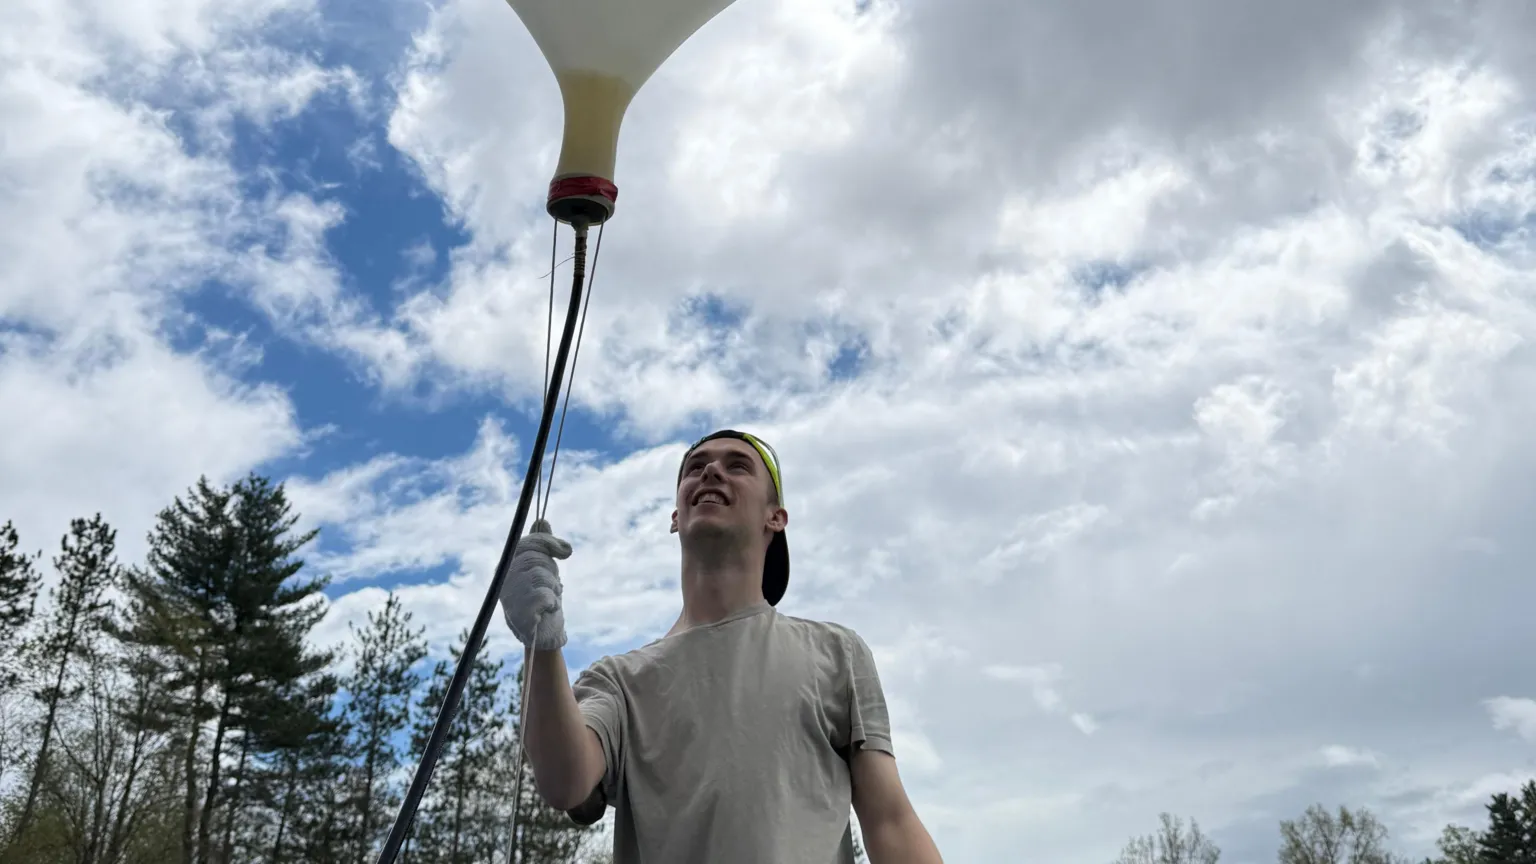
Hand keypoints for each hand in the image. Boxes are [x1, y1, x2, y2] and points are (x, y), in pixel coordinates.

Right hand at [500, 518, 570, 650]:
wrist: (542, 634)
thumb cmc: (542, 599)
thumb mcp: (543, 568)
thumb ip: (541, 546)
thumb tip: (542, 521)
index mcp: (506, 566)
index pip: (525, 544)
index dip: (547, 543)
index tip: (566, 550)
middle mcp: (503, 580)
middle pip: (534, 558)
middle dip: (550, 568)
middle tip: (554, 584)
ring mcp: (509, 597)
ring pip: (540, 576)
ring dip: (553, 587)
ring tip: (549, 598)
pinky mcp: (520, 614)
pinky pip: (544, 596)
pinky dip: (552, 601)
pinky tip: (549, 609)